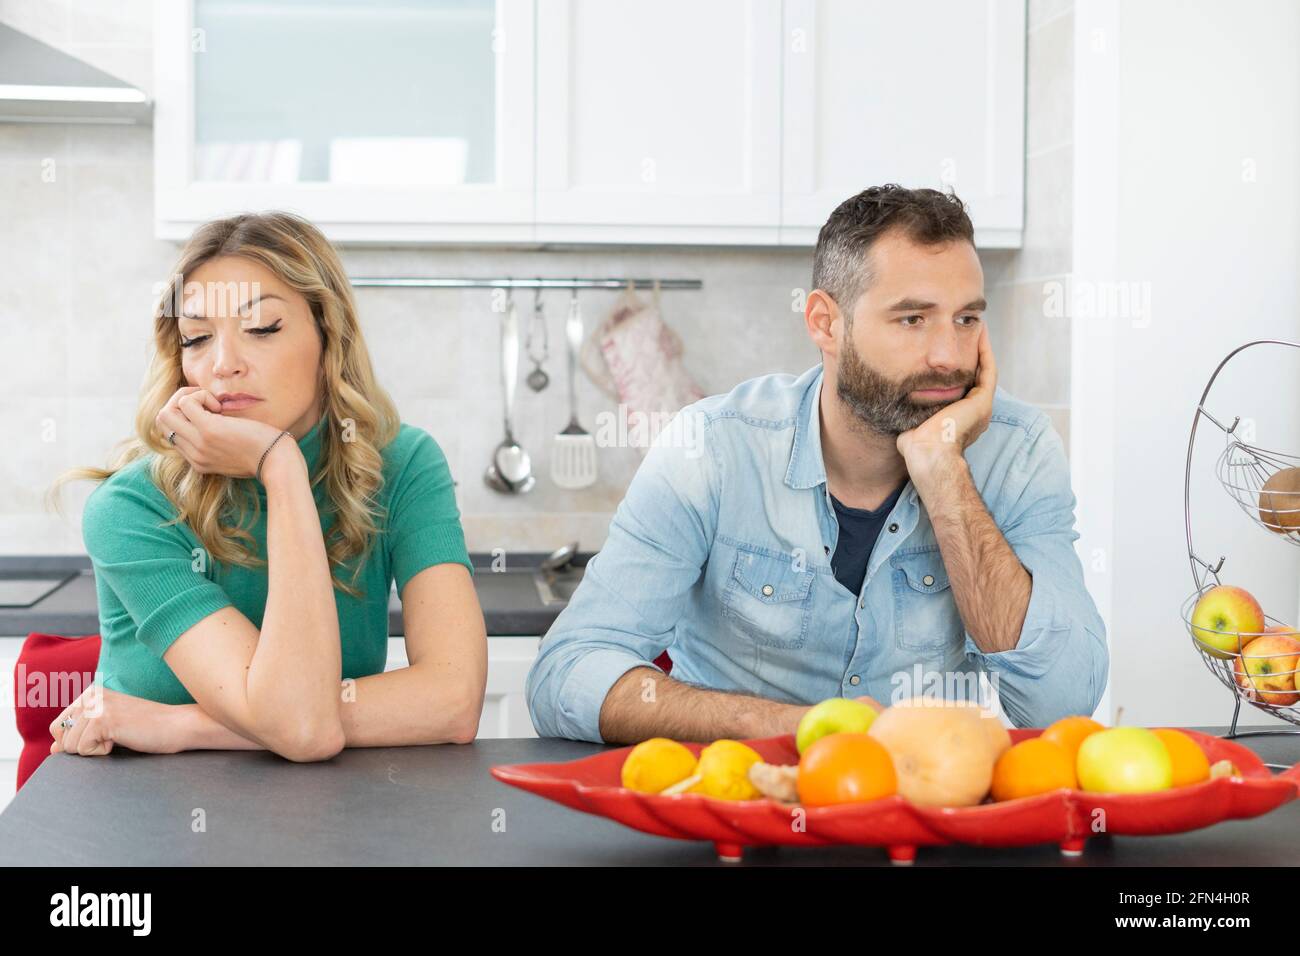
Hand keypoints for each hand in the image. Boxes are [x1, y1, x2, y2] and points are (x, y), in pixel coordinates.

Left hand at [49, 685, 190, 755]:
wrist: (177, 726)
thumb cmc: (147, 729)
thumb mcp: (108, 729)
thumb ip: (80, 735)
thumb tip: (53, 750)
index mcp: (91, 694)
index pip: (58, 727)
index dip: (76, 741)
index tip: (107, 734)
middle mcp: (90, 695)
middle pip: (61, 737)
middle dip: (84, 746)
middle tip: (115, 736)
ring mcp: (96, 705)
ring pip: (70, 746)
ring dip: (95, 750)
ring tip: (121, 737)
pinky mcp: (103, 719)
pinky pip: (83, 749)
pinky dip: (103, 752)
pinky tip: (123, 739)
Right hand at [155, 386, 290, 478]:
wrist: (278, 463)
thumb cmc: (265, 453)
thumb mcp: (235, 452)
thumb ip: (219, 443)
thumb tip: (213, 416)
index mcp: (198, 461)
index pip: (170, 433)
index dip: (185, 417)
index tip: (210, 414)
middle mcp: (193, 455)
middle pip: (162, 421)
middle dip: (179, 403)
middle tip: (207, 403)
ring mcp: (199, 443)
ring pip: (165, 412)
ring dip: (187, 398)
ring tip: (213, 404)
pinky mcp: (209, 430)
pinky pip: (186, 403)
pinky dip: (201, 396)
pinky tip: (220, 406)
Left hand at [895, 322, 996, 478]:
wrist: (928, 454)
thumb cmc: (916, 446)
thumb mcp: (913, 425)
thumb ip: (911, 414)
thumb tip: (897, 407)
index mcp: (960, 418)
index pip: (963, 386)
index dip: (959, 368)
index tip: (951, 350)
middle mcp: (975, 412)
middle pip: (976, 376)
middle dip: (972, 354)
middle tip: (967, 333)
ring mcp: (981, 407)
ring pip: (985, 370)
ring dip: (982, 348)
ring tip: (977, 328)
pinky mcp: (982, 401)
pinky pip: (988, 369)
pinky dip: (985, 351)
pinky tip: (980, 333)